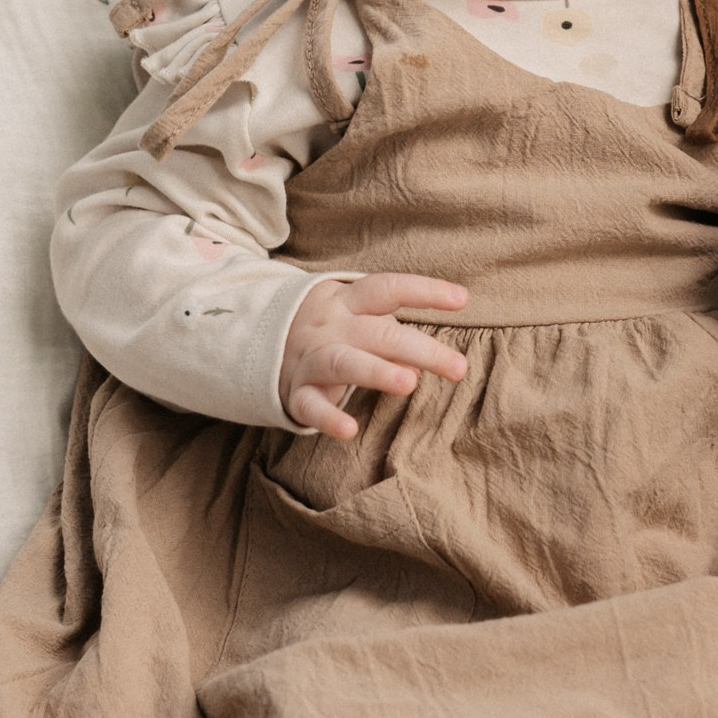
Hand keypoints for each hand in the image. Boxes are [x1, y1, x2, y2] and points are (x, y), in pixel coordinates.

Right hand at [279, 271, 470, 440]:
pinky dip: (328, 417)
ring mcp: (311, 357)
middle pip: (379, 333)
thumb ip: (390, 332)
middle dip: (420, 348)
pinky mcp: (296, 391)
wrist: (256, 339)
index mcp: (348, 301)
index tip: (462, 299)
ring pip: (344, 362)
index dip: (425, 291)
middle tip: (458, 367)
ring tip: (409, 384)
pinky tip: (349, 429)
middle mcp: (331, 325)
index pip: (389, 288)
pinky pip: (310, 405)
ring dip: (376, 371)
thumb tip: (426, 361)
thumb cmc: (328, 329)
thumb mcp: (355, 318)